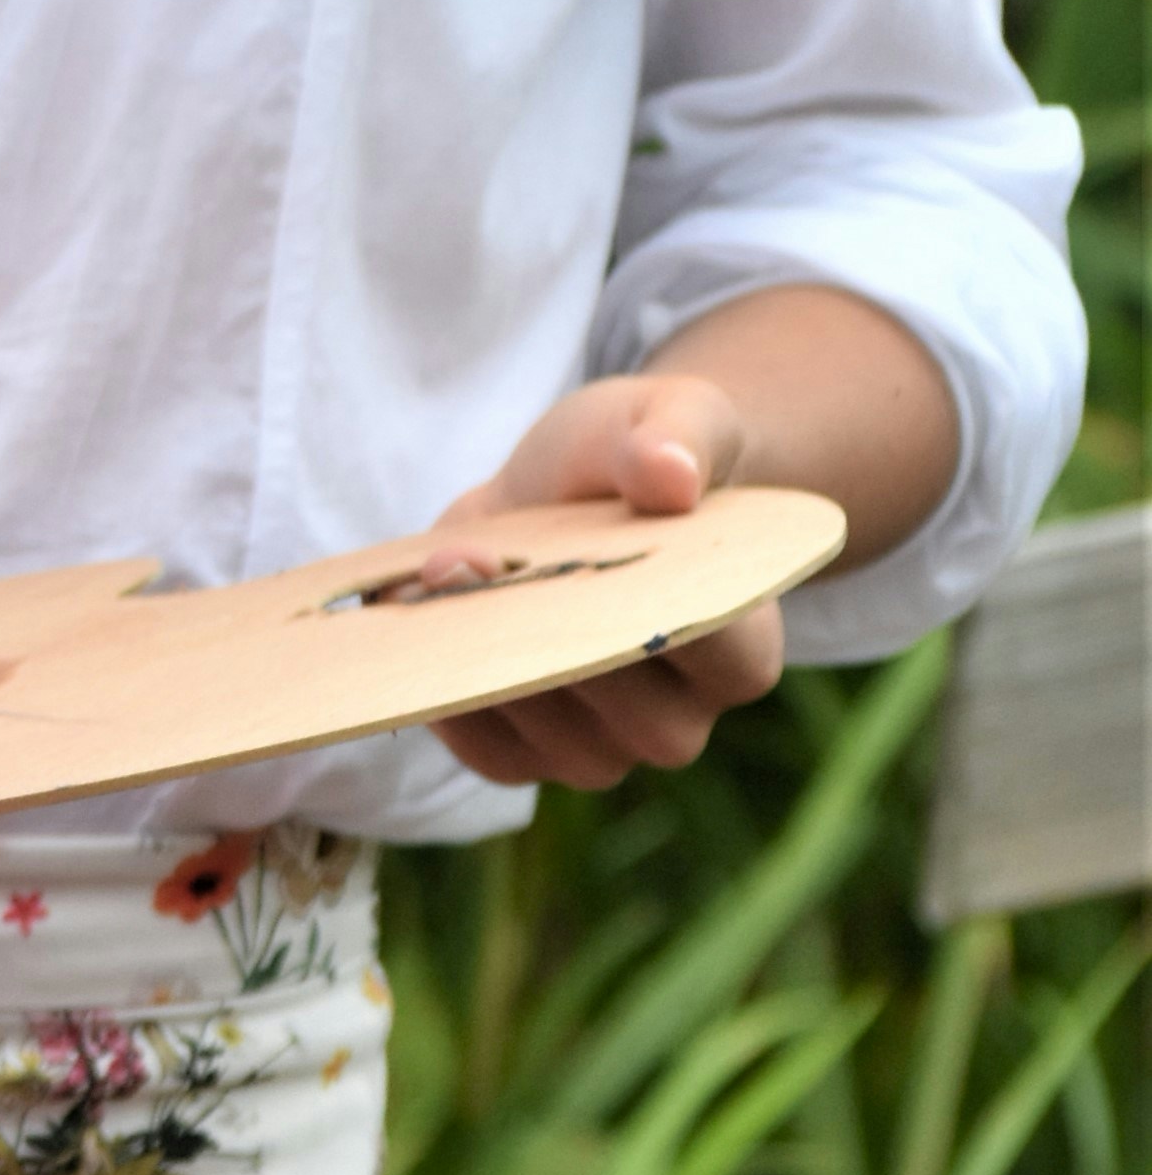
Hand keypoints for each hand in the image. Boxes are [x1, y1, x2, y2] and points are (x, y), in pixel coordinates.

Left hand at [426, 366, 786, 791]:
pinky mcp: (530, 759)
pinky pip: (492, 756)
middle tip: (479, 561)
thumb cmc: (632, 459)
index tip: (583, 554)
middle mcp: (684, 717)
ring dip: (491, 663)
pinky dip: (452, 700)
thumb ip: (678, 438)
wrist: (562, 495)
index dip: (645, 607)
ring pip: (556, 742)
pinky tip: (429, 636)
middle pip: (629, 711)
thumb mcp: (667, 416)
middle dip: (548, 636)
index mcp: (745, 643)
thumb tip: (671, 476)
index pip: (717, 652)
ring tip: (445, 580)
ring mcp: (607, 750)